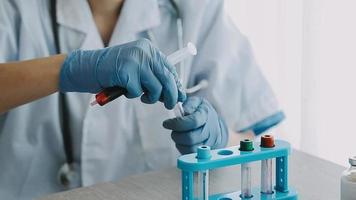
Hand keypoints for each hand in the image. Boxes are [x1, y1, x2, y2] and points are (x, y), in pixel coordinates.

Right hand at [59, 39, 185, 108]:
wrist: (85, 68)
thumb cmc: (111, 71)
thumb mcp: (136, 69)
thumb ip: (153, 76)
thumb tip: (175, 92)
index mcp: (148, 48)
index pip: (169, 67)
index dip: (176, 83)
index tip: (179, 95)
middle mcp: (144, 51)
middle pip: (167, 78)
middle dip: (171, 95)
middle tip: (169, 104)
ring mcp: (134, 60)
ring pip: (156, 87)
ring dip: (149, 97)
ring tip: (137, 94)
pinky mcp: (125, 71)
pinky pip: (138, 92)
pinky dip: (131, 95)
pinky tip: (122, 88)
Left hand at [163, 97, 228, 153]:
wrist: (215, 124)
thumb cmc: (201, 112)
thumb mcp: (196, 102)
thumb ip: (189, 105)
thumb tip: (185, 112)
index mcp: (206, 115)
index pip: (192, 122)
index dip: (176, 124)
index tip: (166, 123)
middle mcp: (210, 130)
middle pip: (190, 138)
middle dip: (177, 135)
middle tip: (173, 130)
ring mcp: (210, 143)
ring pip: (190, 149)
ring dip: (179, 143)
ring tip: (179, 135)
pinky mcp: (206, 153)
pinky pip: (192, 155)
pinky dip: (184, 149)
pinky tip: (183, 142)